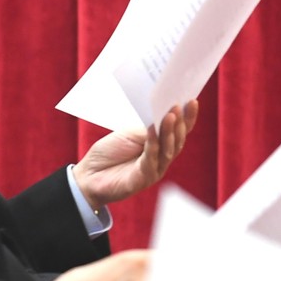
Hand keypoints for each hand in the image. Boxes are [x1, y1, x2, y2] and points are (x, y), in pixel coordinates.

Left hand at [72, 100, 198, 210]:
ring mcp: (154, 170)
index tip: (193, 101)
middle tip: (179, 105)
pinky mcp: (142, 179)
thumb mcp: (129, 135)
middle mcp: (161, 159)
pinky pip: (150, 159)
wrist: (88, 175)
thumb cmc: (109, 153)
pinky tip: (152, 130)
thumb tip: (163, 114)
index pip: (179, 131)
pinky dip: (152, 143)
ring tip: (171, 115)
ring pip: (168, 150)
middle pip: (177, 140)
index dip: (188, 118)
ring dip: (169, 131)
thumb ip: (147, 129)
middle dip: (180, 123)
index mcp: (160, 146)